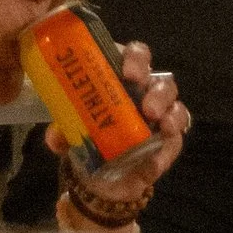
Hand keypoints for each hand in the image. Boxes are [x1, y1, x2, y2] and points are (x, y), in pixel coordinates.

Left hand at [53, 40, 189, 210]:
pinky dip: (167, 149)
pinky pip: (175, 141)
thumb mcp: (70, 133)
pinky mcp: (168, 142)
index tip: (129, 73)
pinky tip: (155, 160)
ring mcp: (160, 117)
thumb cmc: (88, 137)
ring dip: (171, 114)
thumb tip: (57, 137)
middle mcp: (145, 93)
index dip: (136, 60)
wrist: (100, 175)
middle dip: (157, 92)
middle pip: (161, 81)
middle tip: (147, 107)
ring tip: (161, 125)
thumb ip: (63, 132)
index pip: (136, 56)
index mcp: (122, 78)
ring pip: (175, 107)